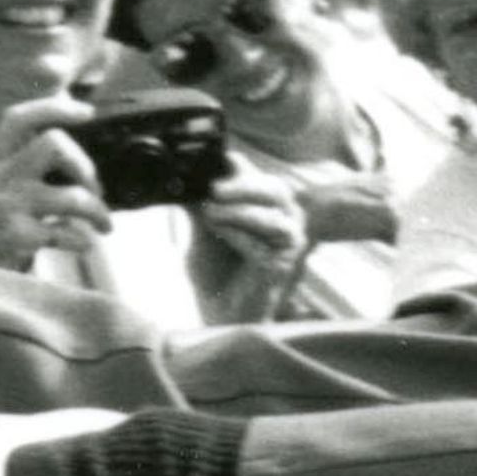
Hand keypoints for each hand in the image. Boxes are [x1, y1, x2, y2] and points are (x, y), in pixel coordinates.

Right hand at [0, 96, 112, 269]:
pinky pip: (68, 233)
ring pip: (72, 195)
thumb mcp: (5, 196)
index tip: (86, 111)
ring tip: (103, 226)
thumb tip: (83, 164)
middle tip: (94, 191)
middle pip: (53, 144)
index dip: (53, 107)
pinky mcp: (15, 236)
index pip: (18, 119)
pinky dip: (83, 241)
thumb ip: (33, 175)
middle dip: (86, 166)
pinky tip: (79, 245)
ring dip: (98, 212)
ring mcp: (6, 207)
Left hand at [188, 158, 311, 321]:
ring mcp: (287, 246)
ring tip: (211, 213)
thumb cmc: (216, 275)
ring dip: (238, 210)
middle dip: (243, 184)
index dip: (243, 167)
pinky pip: (263, 244)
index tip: (223, 160)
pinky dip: (238, 235)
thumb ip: (202, 207)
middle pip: (274, 189)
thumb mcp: (203, 233)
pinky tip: (220, 234)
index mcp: (266, 211)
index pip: (261, 178)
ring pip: (272, 215)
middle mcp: (283, 224)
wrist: (221, 315)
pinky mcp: (282, 267)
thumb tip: (189, 180)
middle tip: (214, 189)